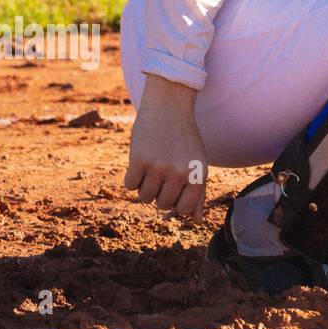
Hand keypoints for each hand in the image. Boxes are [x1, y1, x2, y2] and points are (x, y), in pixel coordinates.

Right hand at [124, 75, 207, 221]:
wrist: (169, 106)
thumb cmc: (184, 138)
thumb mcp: (198, 163)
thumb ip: (198, 193)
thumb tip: (197, 221)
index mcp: (198, 175)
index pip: (183, 210)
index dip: (175, 202)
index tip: (174, 188)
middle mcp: (180, 173)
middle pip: (162, 205)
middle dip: (160, 192)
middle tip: (163, 169)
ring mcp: (159, 167)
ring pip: (144, 198)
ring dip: (145, 185)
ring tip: (153, 164)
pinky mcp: (139, 160)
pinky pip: (129, 186)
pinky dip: (132, 176)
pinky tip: (141, 159)